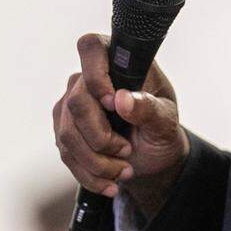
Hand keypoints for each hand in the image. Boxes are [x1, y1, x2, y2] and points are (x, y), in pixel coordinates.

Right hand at [53, 33, 188, 215]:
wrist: (150, 154)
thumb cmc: (160, 127)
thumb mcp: (166, 120)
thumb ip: (149, 108)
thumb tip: (122, 99)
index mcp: (117, 62)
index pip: (91, 48)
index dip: (96, 75)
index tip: (113, 103)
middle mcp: (87, 78)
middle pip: (77, 102)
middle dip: (102, 137)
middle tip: (127, 151)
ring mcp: (71, 103)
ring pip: (68, 133)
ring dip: (97, 162)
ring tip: (124, 172)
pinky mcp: (64, 128)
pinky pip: (66, 153)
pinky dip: (89, 174)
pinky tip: (109, 183)